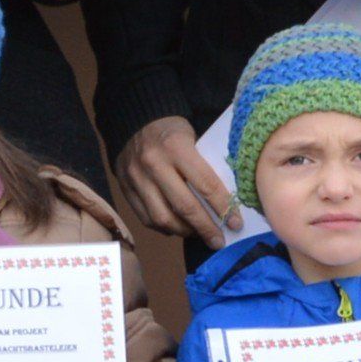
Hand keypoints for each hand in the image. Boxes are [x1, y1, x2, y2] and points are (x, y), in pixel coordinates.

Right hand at [117, 115, 240, 243]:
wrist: (134, 121)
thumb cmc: (172, 131)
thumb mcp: (194, 138)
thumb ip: (205, 167)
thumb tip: (225, 202)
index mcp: (177, 147)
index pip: (206, 184)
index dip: (223, 208)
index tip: (235, 223)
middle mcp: (154, 164)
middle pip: (184, 206)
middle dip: (205, 228)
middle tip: (218, 240)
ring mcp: (136, 178)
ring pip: (162, 218)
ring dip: (184, 231)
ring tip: (197, 234)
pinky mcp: (125, 189)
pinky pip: (146, 218)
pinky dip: (164, 228)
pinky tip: (177, 227)